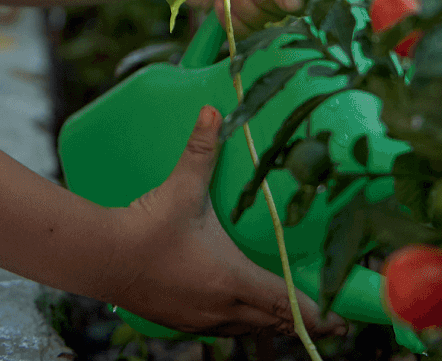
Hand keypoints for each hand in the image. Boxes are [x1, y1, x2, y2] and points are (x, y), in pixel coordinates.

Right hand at [109, 106, 345, 336]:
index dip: (317, 313)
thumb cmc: (145, 227)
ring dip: (268, 322)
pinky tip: (236, 312)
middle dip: (300, 320)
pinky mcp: (179, 321)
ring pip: (247, 329)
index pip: (287, 302)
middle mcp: (221, 308)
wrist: (101, 257)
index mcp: (232, 281)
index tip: (340, 320)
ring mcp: (199, 319)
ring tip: (286, 315)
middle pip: (273, 322)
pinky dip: (239, 323)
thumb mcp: (181, 188)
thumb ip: (202, 150)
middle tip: (326, 319)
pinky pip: (221, 330)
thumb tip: (213, 112)